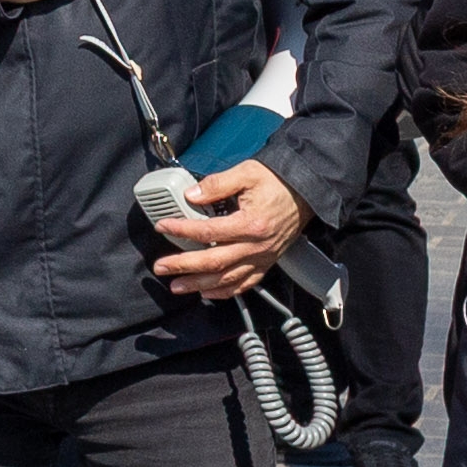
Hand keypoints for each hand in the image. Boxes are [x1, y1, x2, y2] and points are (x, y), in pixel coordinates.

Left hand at [153, 155, 309, 301]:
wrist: (306, 193)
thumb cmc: (277, 182)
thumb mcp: (247, 173)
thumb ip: (217, 184)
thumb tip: (191, 195)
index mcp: (250, 224)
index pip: (208, 231)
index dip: (181, 230)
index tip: (162, 226)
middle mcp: (257, 246)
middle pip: (214, 261)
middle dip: (184, 266)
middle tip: (161, 267)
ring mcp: (263, 257)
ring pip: (227, 278)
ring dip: (200, 284)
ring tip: (177, 286)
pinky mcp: (267, 262)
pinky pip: (246, 283)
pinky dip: (226, 291)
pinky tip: (208, 292)